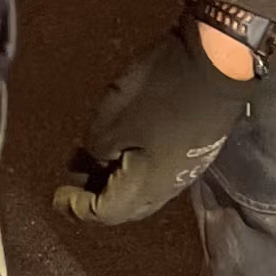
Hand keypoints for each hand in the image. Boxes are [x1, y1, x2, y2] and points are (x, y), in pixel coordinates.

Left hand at [54, 14, 257, 225]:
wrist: (218, 62)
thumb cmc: (161, 91)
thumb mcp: (113, 119)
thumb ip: (97, 149)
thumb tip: (100, 160)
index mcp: (145, 186)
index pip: (104, 212)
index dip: (77, 207)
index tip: (57, 196)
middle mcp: (167, 187)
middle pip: (126, 209)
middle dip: (97, 200)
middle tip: (75, 184)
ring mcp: (185, 171)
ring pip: (143, 192)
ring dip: (116, 184)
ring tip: (96, 164)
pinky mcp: (194, 152)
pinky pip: (157, 175)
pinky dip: (134, 171)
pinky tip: (126, 150)